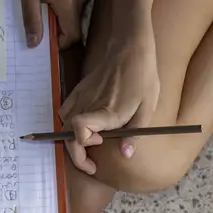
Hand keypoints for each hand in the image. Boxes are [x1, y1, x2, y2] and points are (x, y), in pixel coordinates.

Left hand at [19, 0, 90, 48]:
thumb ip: (31, 19)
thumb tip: (34, 43)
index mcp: (69, 3)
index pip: (73, 37)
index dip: (59, 43)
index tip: (44, 38)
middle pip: (73, 23)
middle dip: (57, 25)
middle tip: (37, 14)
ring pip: (74, 9)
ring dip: (59, 9)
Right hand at [59, 19, 159, 174]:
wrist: (130, 48)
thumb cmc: (142, 76)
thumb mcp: (148, 107)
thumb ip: (135, 133)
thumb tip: (125, 154)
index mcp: (107, 111)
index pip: (79, 130)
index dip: (84, 144)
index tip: (99, 144)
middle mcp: (89, 105)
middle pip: (67, 134)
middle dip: (77, 155)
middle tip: (91, 164)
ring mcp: (82, 96)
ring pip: (64, 124)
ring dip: (72, 140)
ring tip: (89, 147)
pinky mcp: (79, 90)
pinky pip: (65, 111)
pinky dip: (69, 124)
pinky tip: (85, 127)